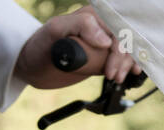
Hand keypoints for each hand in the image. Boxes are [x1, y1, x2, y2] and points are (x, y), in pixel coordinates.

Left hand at [13, 6, 141, 88]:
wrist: (33, 65)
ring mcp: (102, 43)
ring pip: (128, 52)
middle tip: (113, 77)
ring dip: (127, 66)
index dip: (118, 51)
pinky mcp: (102, 57)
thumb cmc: (41, 46)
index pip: (117, 31)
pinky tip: (130, 74)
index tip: (109, 71)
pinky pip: (122, 61)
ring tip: (116, 79)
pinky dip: (129, 67)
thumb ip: (81, 26)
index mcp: (92, 16)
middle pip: (126, 41)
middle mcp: (100, 27)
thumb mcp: (56, 30)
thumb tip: (106, 40)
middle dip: (125, 60)